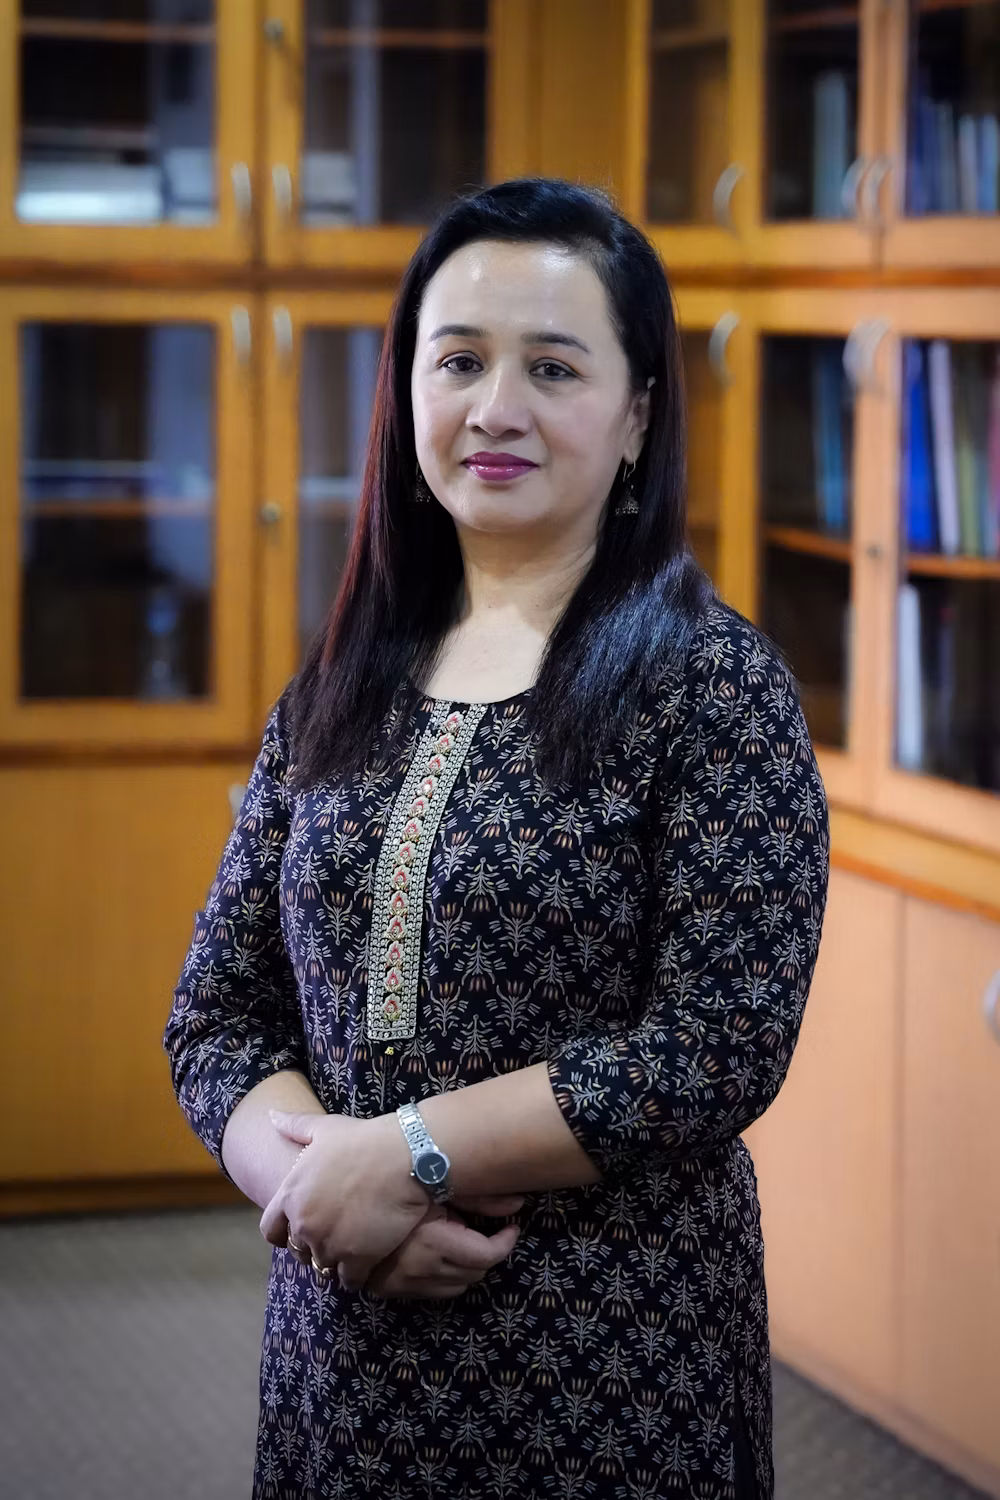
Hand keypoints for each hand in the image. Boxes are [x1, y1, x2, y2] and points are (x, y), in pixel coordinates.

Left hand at [260, 1109, 429, 1288]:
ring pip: (323, 1268)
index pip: (271, 1231)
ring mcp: (329, 1244)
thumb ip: (294, 1126)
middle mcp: (304, 1224)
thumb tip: (270, 1116)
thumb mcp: (325, 1128)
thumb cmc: (365, 1139)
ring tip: (354, 1248)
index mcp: (291, 1195)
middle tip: (335, 1236)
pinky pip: (349, 1280)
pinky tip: (370, 1258)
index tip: (302, 1229)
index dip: (285, 1233)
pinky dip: (358, 1274)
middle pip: (299, 1252)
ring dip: (336, 1261)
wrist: (405, 1157)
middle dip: (313, 1246)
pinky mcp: (356, 1260)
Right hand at [367, 1195, 522, 1299]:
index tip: (511, 1229)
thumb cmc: (398, 1186)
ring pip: (458, 1287)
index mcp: (432, 1242)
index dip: (505, 1242)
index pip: (486, 1256)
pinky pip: (435, 1292)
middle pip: (475, 1273)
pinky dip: (447, 1276)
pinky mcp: (393, 1291)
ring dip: (468, 1267)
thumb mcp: (439, 1187)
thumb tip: (520, 1204)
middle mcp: (419, 1270)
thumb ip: (481, 1197)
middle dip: (488, 1253)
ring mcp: (403, 1284)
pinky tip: (442, 1254)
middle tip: (483, 1231)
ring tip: (462, 1241)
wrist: (347, 1201)